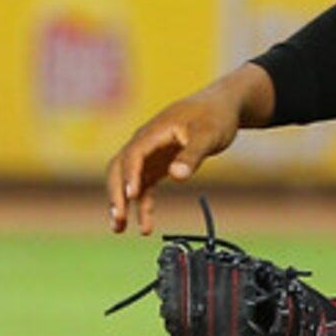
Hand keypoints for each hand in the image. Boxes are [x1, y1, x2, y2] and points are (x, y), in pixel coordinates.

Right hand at [104, 81, 249, 233]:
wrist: (220, 107)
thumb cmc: (214, 116)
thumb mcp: (208, 135)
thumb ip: (193, 155)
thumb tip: (177, 175)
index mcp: (154, 132)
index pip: (133, 154)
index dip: (130, 175)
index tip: (131, 195)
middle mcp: (145, 143)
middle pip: (119, 168)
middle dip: (116, 193)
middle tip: (118, 218)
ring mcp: (149, 155)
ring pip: (126, 181)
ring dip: (122, 203)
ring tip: (120, 229)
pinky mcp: (156, 165)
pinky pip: (144, 188)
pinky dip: (141, 205)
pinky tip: (144, 225)